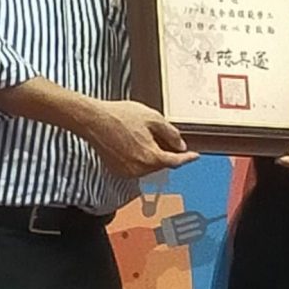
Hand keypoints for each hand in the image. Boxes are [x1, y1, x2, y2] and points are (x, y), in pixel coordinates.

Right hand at [84, 100, 198, 177]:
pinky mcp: (118, 171)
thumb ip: (170, 133)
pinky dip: (140, 158)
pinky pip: (136, 167)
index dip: (187, 158)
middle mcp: (139, 169)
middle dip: (166, 153)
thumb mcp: (152, 118)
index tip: (194, 156)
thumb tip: (180, 145)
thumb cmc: (119, 116)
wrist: (95, 120)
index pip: (175, 162)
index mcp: (150, 157)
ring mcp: (127, 172)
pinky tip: (134, 142)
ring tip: (143, 135)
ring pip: (149, 166)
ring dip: (152, 155)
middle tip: (164, 137)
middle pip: (161, 164)